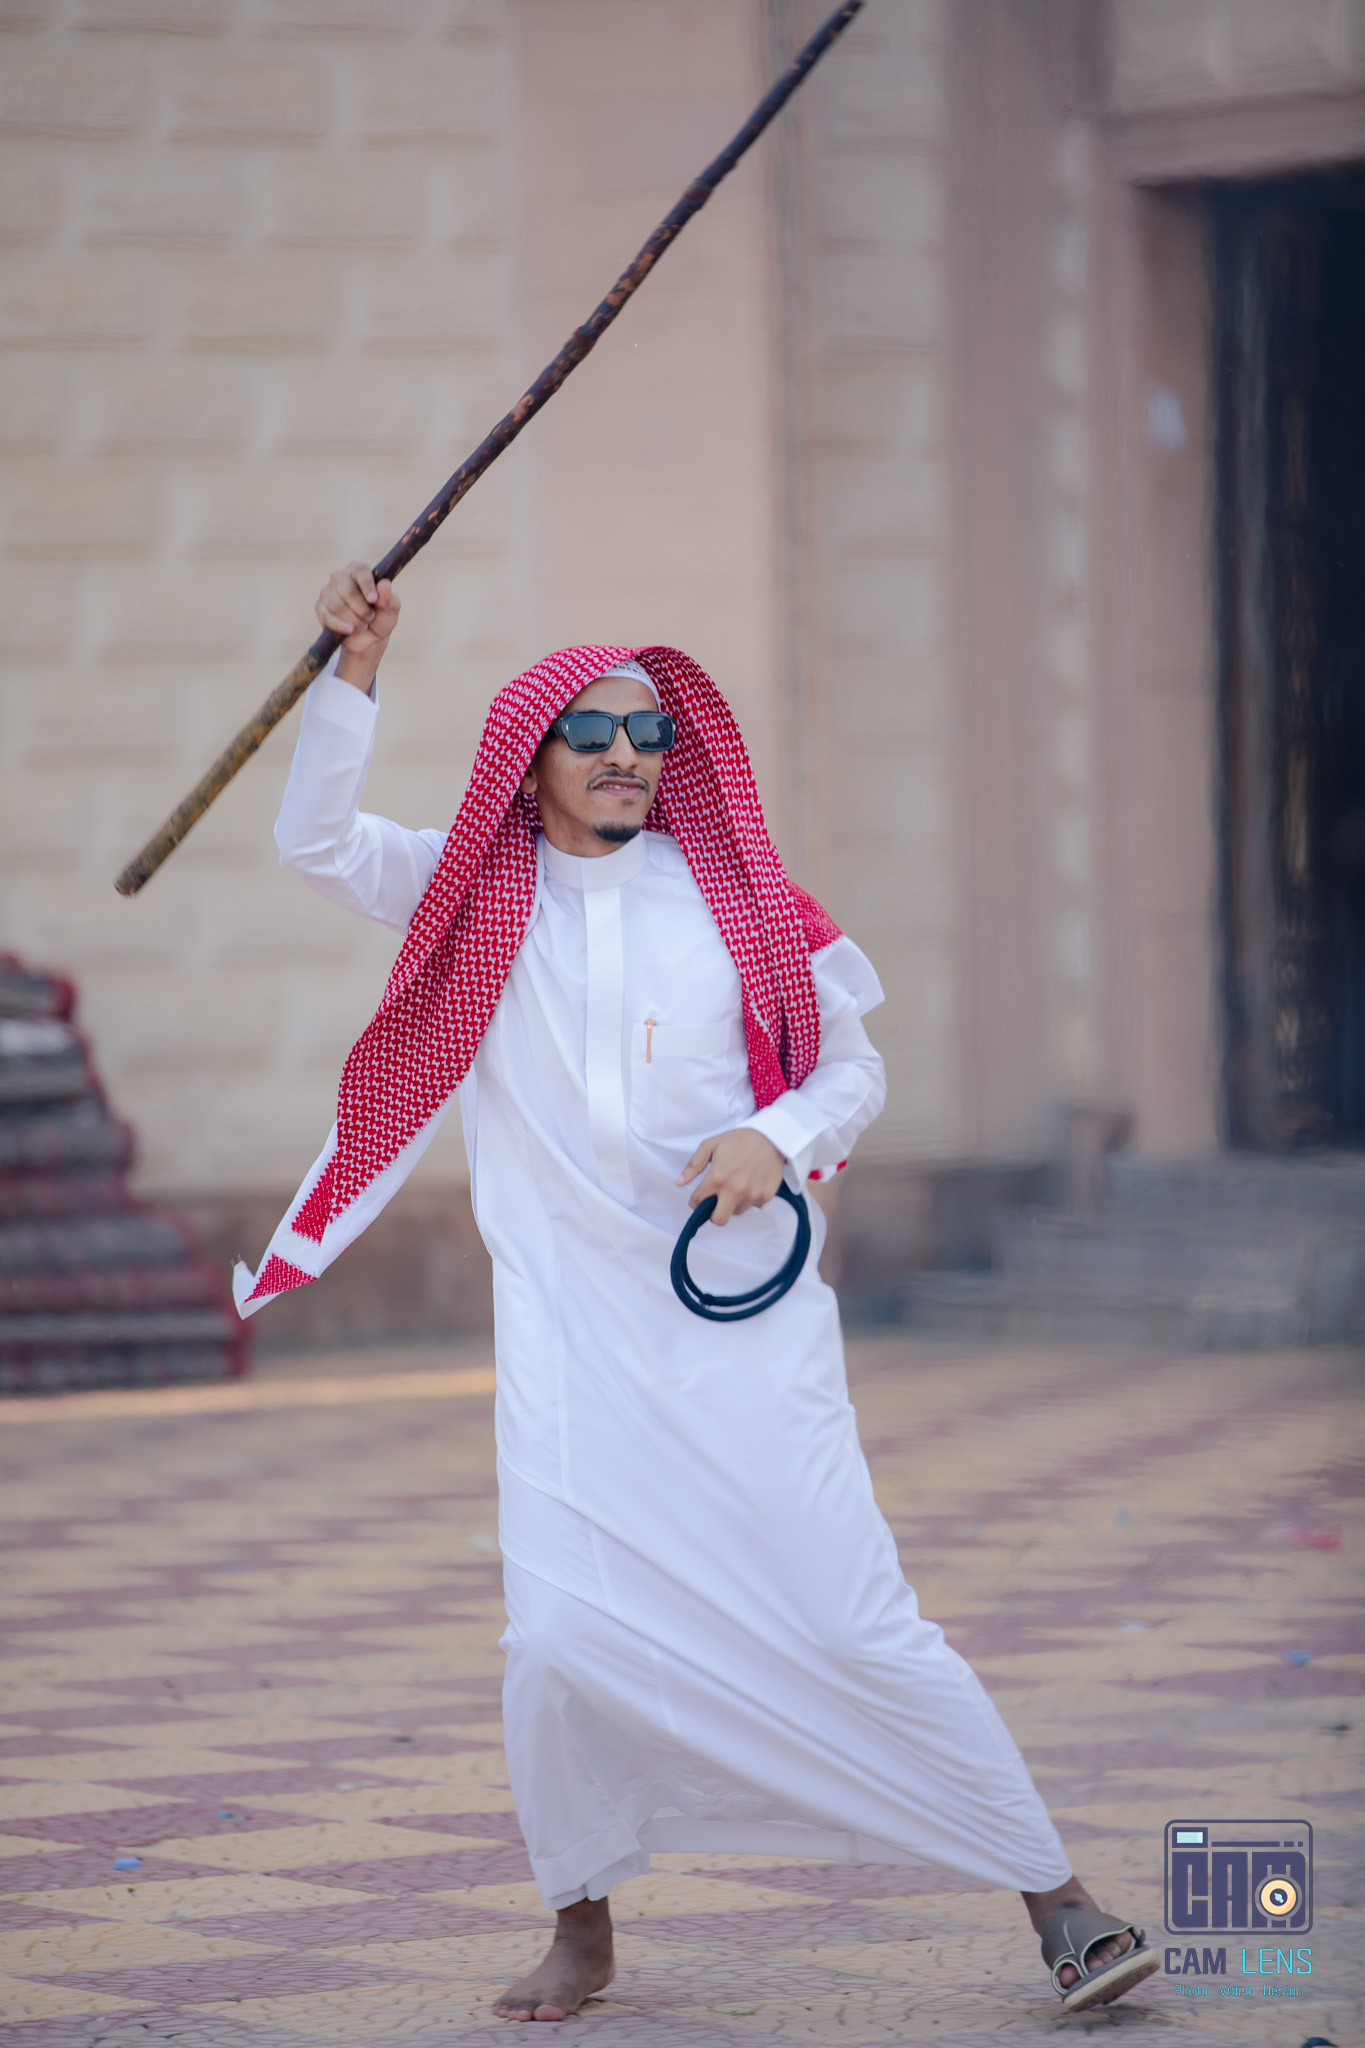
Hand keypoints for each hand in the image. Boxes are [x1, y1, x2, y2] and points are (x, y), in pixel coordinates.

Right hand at [315, 560, 401, 689]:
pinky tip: (351, 630)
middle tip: (370, 617)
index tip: (374, 600)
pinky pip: (327, 616)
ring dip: (354, 619)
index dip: (367, 585)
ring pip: (338, 605)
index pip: (360, 570)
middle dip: (361, 608)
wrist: (369, 639)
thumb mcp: (391, 610)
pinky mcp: (320, 608)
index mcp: (358, 571)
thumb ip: (389, 598)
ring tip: (363, 625)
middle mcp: (340, 577)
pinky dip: (341, 626)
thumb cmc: (381, 618)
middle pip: (347, 589)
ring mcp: (327, 591)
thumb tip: (385, 584)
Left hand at [677, 1129, 785, 1224]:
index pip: (698, 1203)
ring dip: (732, 1204)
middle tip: (716, 1202)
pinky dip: (749, 1199)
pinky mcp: (766, 1196)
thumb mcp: (710, 1145)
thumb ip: (693, 1165)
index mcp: (718, 1177)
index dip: (696, 1200)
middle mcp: (735, 1189)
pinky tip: (750, 1183)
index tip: (700, 1196)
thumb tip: (679, 1182)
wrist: (771, 1137)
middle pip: (718, 1220)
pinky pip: (753, 1206)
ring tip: (736, 1186)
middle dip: (713, 1214)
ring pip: (736, 1212)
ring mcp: (752, 1194)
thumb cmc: (739, 1140)